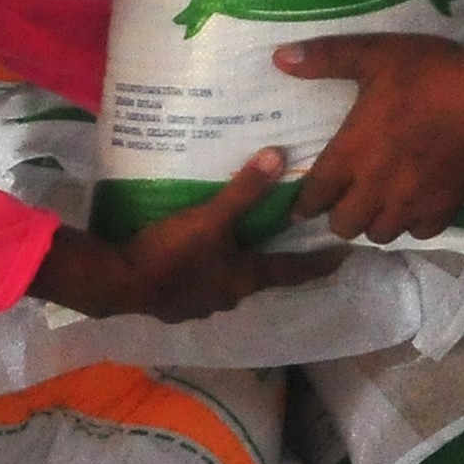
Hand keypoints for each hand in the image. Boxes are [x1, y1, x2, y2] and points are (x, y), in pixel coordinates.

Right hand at [27, 151, 346, 323]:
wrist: (119, 282)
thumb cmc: (172, 251)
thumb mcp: (211, 216)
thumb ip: (244, 189)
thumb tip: (279, 156)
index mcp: (246, 277)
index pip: (294, 271)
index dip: (320, 263)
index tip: (344, 257)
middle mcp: (230, 296)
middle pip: (261, 278)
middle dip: (272, 263)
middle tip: (281, 243)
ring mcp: (202, 306)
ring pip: (228, 285)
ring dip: (234, 269)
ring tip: (232, 249)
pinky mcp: (175, 307)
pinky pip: (199, 289)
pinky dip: (203, 275)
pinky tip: (191, 262)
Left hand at [274, 34, 463, 244]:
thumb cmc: (430, 76)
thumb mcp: (374, 55)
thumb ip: (326, 58)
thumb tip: (279, 58)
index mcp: (352, 155)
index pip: (314, 196)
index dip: (304, 202)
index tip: (304, 200)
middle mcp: (375, 188)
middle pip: (342, 225)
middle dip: (337, 215)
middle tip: (344, 198)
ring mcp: (410, 204)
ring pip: (378, 235)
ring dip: (372, 222)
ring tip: (376, 204)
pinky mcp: (442, 210)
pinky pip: (416, 234)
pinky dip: (409, 224)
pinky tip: (411, 205)